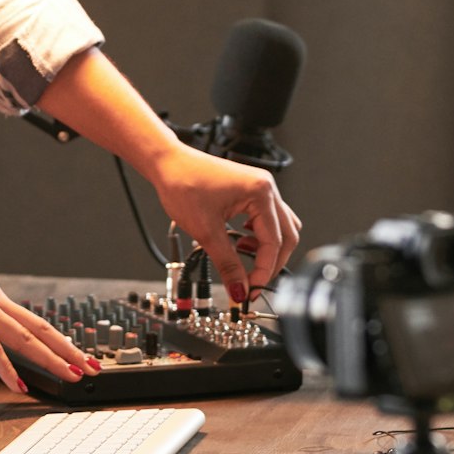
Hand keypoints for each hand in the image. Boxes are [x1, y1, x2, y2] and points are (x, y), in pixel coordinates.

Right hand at [0, 216, 98, 395]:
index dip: (54, 339)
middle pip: (40, 330)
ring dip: (51, 359)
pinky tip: (17, 385)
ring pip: (25, 338)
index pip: (32, 322)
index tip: (72, 352)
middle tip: (92, 366)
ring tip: (73, 375)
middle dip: (68, 351)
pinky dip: (6, 367)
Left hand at [144, 142, 300, 301]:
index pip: (274, 242)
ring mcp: (260, 187)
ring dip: (267, 248)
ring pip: (280, 227)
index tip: (250, 290)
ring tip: (244, 258)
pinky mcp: (251, 190)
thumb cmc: (183, 183)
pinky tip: (241, 241)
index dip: (263, 271)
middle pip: (286, 236)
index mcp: (260, 192)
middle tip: (252, 283)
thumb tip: (240, 290)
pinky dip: (259, 235)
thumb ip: (227, 264)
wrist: (167, 163)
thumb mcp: (206, 231)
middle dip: (270, 263)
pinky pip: (267, 218)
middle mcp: (266, 187)